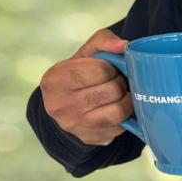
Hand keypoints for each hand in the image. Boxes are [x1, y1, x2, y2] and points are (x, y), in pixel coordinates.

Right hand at [39, 29, 132, 145]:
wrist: (67, 105)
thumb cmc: (80, 74)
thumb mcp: (86, 53)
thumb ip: (104, 41)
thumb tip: (124, 46)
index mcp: (55, 80)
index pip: (97, 71)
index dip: (110, 69)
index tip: (108, 69)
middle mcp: (59, 105)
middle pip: (110, 91)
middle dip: (120, 83)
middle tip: (117, 81)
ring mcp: (74, 125)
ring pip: (117, 112)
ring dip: (126, 100)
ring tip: (121, 94)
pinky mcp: (90, 138)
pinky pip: (119, 127)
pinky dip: (125, 116)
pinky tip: (118, 108)